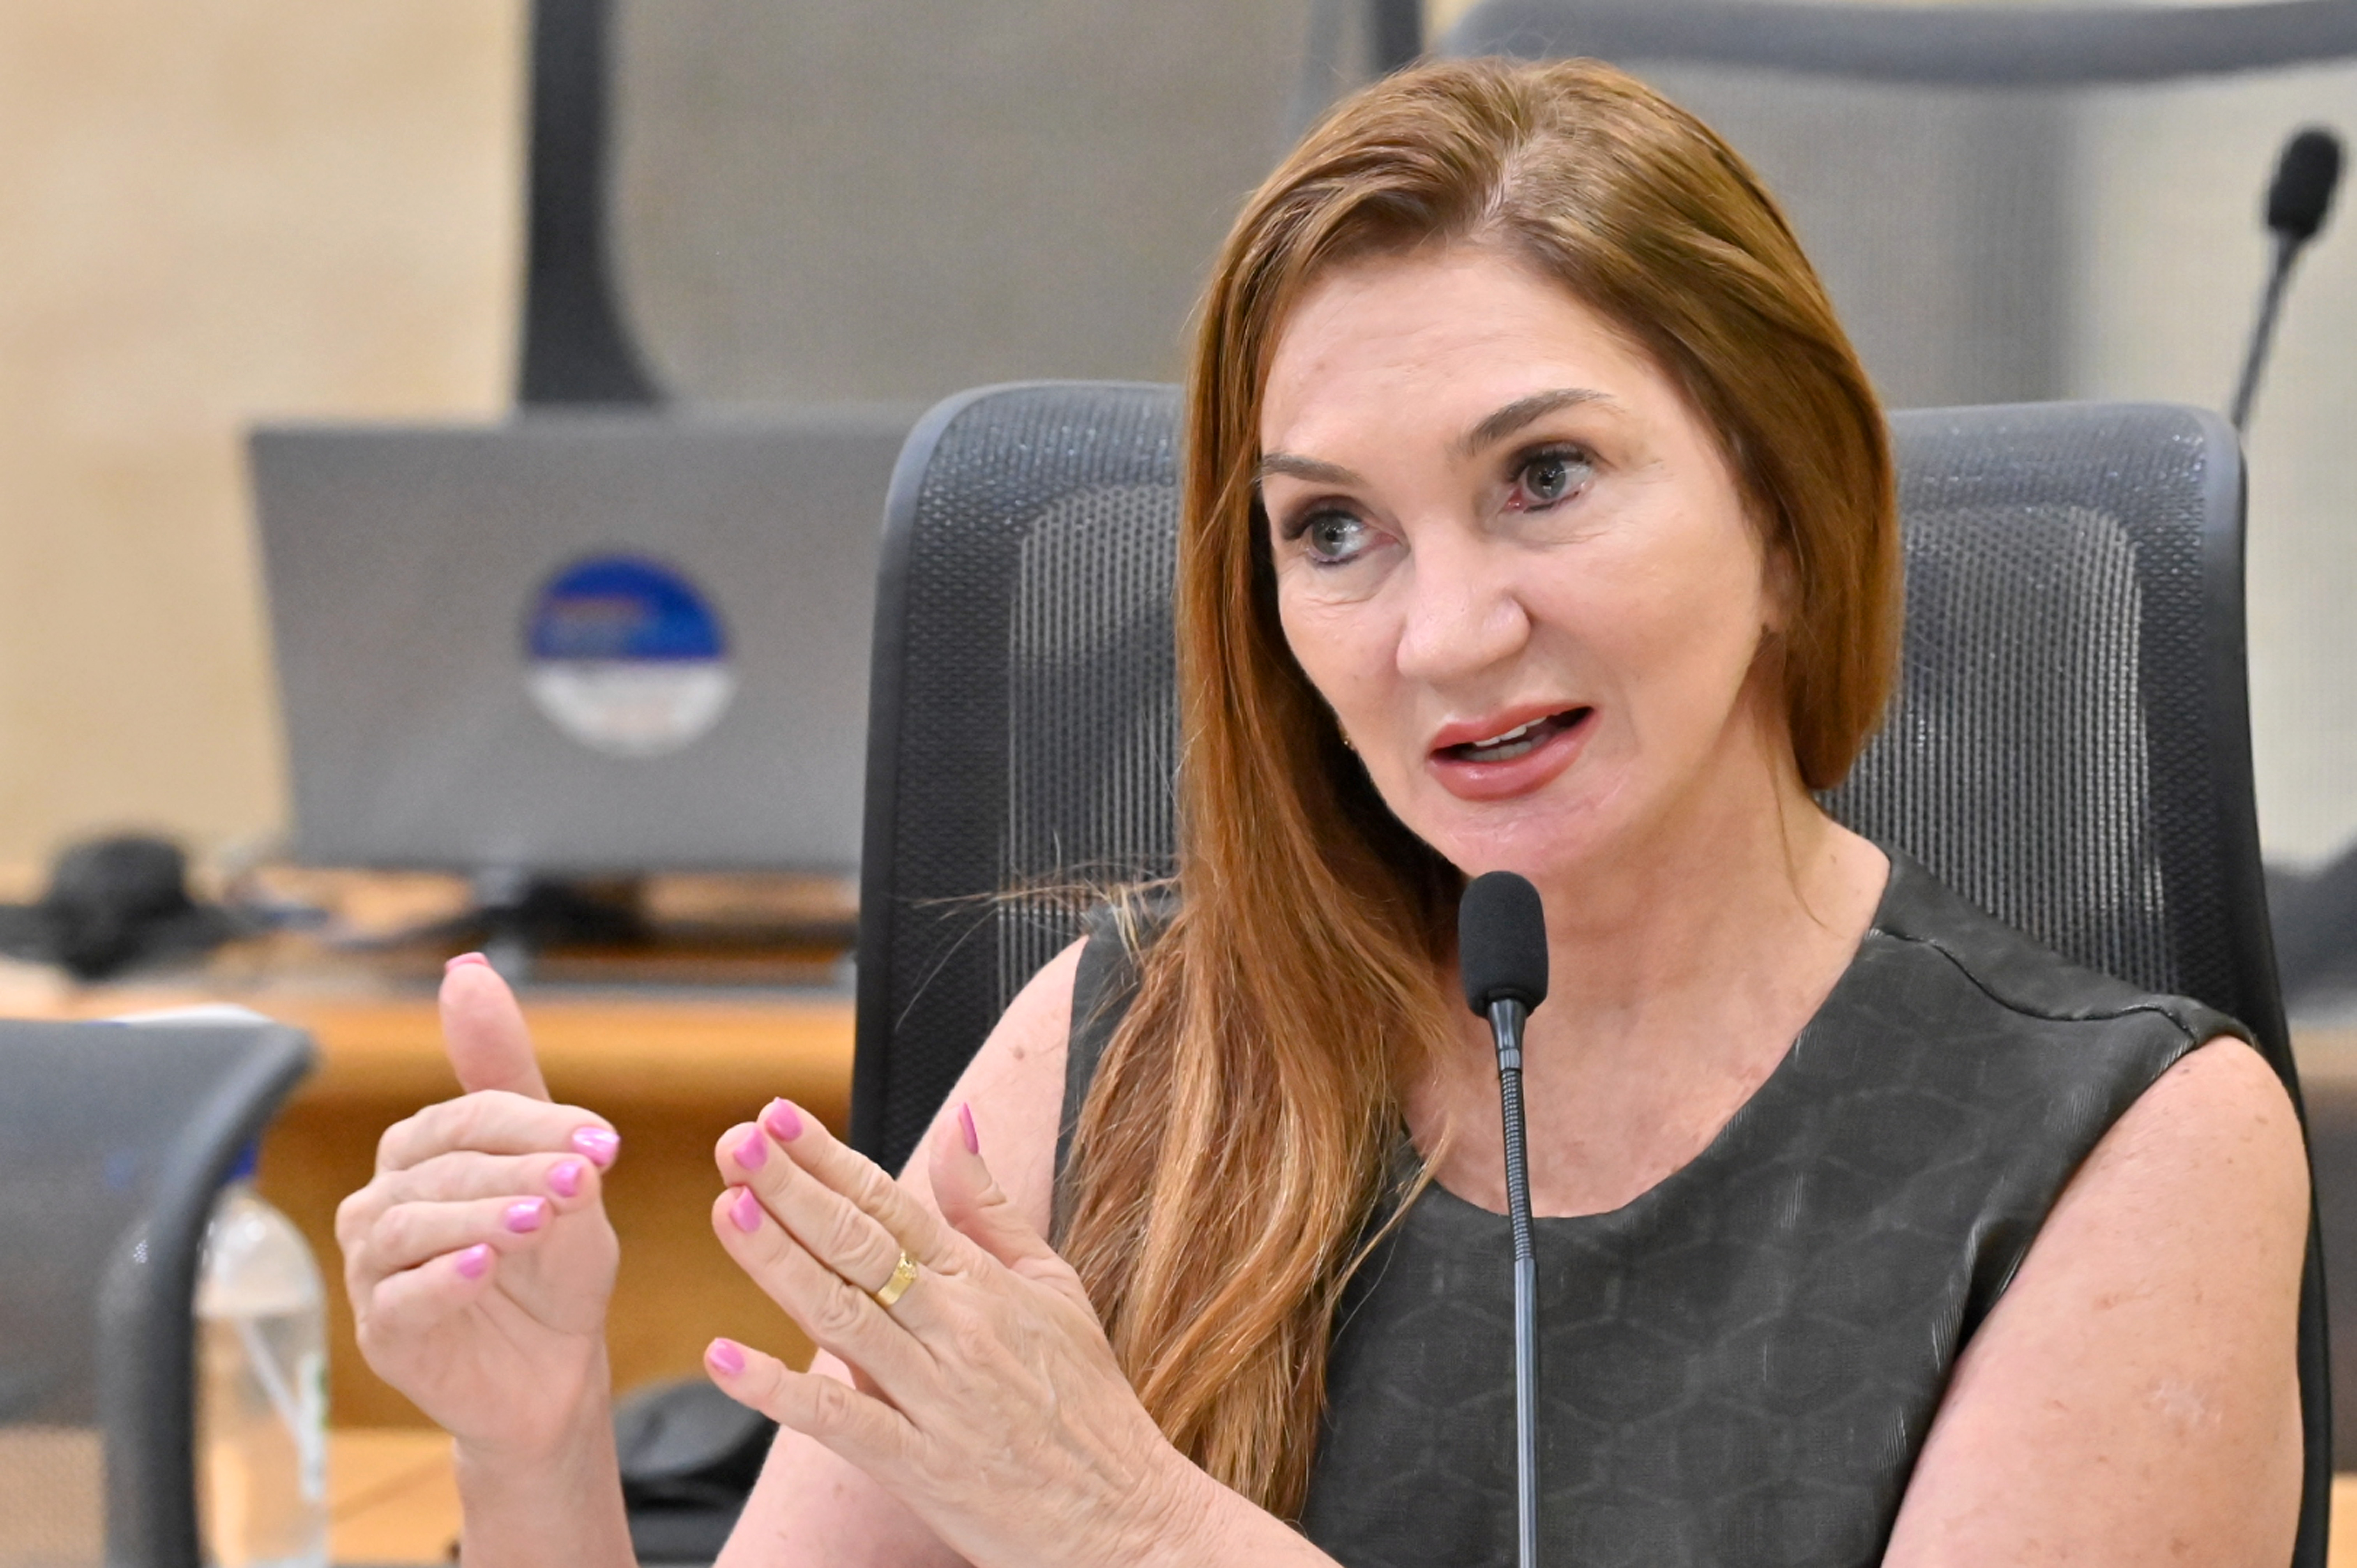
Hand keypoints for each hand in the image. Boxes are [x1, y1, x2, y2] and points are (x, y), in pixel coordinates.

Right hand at [335, 955, 622, 1458]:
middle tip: (582, 1181)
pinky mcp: (383, 1331)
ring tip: (539, 1220)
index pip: (469, 1116)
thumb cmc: (552, 1263)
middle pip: (442, 1166)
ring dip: (482, 1216)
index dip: (538, 1126)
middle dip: (517, 1169)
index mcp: (423, 1152)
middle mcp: (384, 1201)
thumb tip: (465, 969)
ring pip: (412, 1226)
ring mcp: (374, 1269)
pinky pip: (400, 1297)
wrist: (557, 1368)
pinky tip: (488, 1267)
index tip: (608, 1145)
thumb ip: (510, 1076)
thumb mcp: (555, 1165)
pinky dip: (445, 1278)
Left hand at [700, 1102, 1219, 1567]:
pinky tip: (723, 1358)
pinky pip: (838, 1420)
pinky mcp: (919, 1466)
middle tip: (736, 1142)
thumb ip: (990, 1207)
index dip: (830, 1159)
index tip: (777, 1115)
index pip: (892, 1205)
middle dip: (792, 1190)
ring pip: (841, 1317)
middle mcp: (956, 1329)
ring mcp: (935, 1397)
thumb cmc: (1085, 1400)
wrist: (1125, 1517)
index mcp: (983, 1283)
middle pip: (859, 1247)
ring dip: (778, 1261)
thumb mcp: (1054, 1286)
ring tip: (726, 1209)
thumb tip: (955, 1123)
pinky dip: (779, 1390)